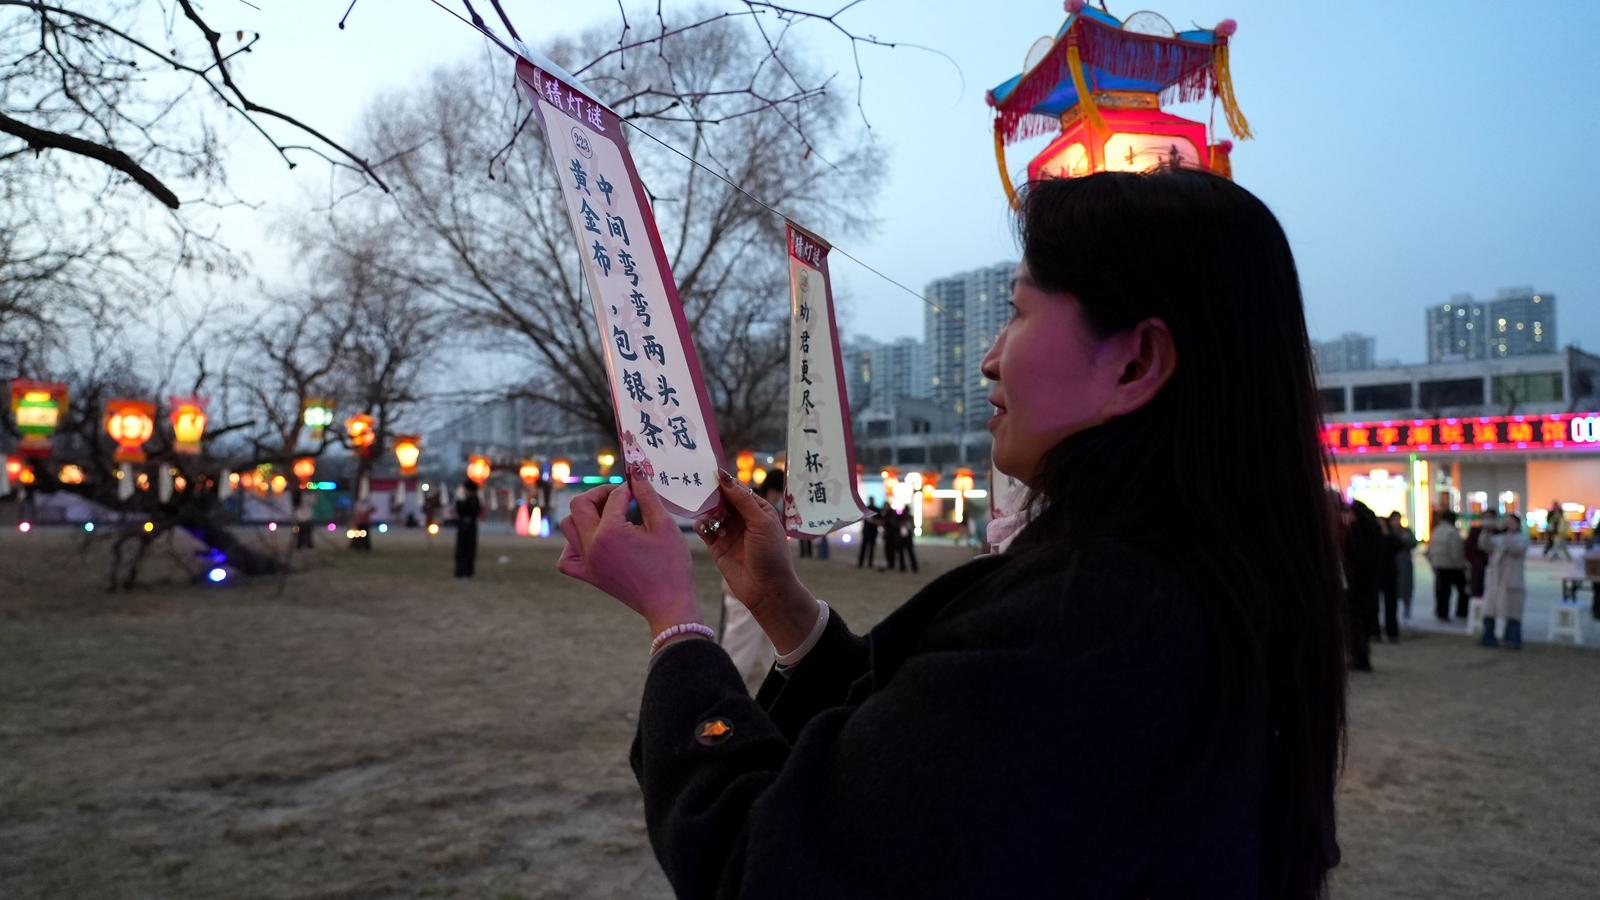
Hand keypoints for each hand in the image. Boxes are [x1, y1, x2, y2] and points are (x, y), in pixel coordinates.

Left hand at [556, 470, 699, 636]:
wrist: (668, 603)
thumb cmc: (671, 565)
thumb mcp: (664, 525)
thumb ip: (647, 495)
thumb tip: (636, 473)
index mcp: (610, 532)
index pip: (613, 496)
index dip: (629, 488)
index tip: (641, 488)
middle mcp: (591, 546)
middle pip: (579, 505)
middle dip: (600, 494)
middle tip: (620, 497)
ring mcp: (587, 563)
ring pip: (568, 527)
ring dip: (585, 516)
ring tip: (608, 517)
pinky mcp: (590, 576)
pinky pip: (567, 558)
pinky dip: (574, 546)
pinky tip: (593, 541)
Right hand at [694, 470, 816, 651]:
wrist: (767, 590)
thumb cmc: (771, 554)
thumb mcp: (761, 522)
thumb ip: (741, 500)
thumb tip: (724, 477)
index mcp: (758, 510)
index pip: (738, 490)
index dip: (725, 482)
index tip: (710, 471)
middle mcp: (743, 519)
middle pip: (723, 500)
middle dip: (712, 494)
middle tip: (698, 485)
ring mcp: (729, 533)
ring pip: (712, 513)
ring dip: (706, 509)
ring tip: (700, 505)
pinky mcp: (717, 547)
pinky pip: (705, 530)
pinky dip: (702, 524)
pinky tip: (703, 524)